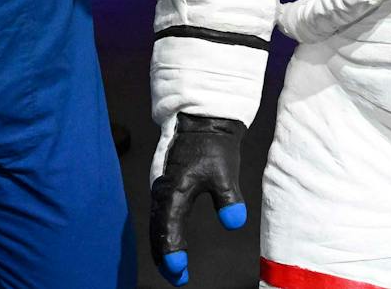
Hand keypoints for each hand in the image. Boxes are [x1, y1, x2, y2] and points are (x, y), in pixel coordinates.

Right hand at [150, 114, 247, 286]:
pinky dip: (163, 234)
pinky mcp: (166, 186)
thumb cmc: (213, 143)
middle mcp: (162, 191)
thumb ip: (228, 197)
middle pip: (157, 232)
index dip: (172, 252)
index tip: (180, 271)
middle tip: (177, 278)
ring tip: (173, 270)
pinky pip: (160, 216)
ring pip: (156, 225)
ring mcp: (161, 189)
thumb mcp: (224, 170)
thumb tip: (234, 222)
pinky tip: (171, 243)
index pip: (168, 228)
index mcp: (173, 189)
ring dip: (162, 248)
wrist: (202, 118)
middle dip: (164, 257)